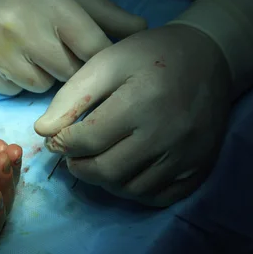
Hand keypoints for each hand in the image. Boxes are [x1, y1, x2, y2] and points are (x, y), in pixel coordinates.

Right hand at [0, 0, 146, 94]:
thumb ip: (100, 9)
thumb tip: (140, 31)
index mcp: (49, 1)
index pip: (93, 48)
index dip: (102, 59)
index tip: (103, 62)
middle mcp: (21, 26)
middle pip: (68, 73)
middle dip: (70, 65)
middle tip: (57, 48)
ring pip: (40, 86)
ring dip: (42, 74)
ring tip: (29, 50)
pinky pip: (10, 90)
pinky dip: (14, 79)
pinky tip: (6, 57)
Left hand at [34, 24, 231, 206]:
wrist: (209, 57)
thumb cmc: (150, 56)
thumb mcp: (107, 62)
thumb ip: (72, 96)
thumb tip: (43, 131)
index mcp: (141, 101)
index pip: (88, 140)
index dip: (62, 144)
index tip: (56, 139)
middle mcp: (168, 133)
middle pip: (108, 171)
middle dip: (79, 167)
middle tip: (72, 156)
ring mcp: (187, 154)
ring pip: (131, 190)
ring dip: (104, 182)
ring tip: (96, 162)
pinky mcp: (199, 167)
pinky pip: (158, 197)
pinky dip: (134, 191)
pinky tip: (124, 172)